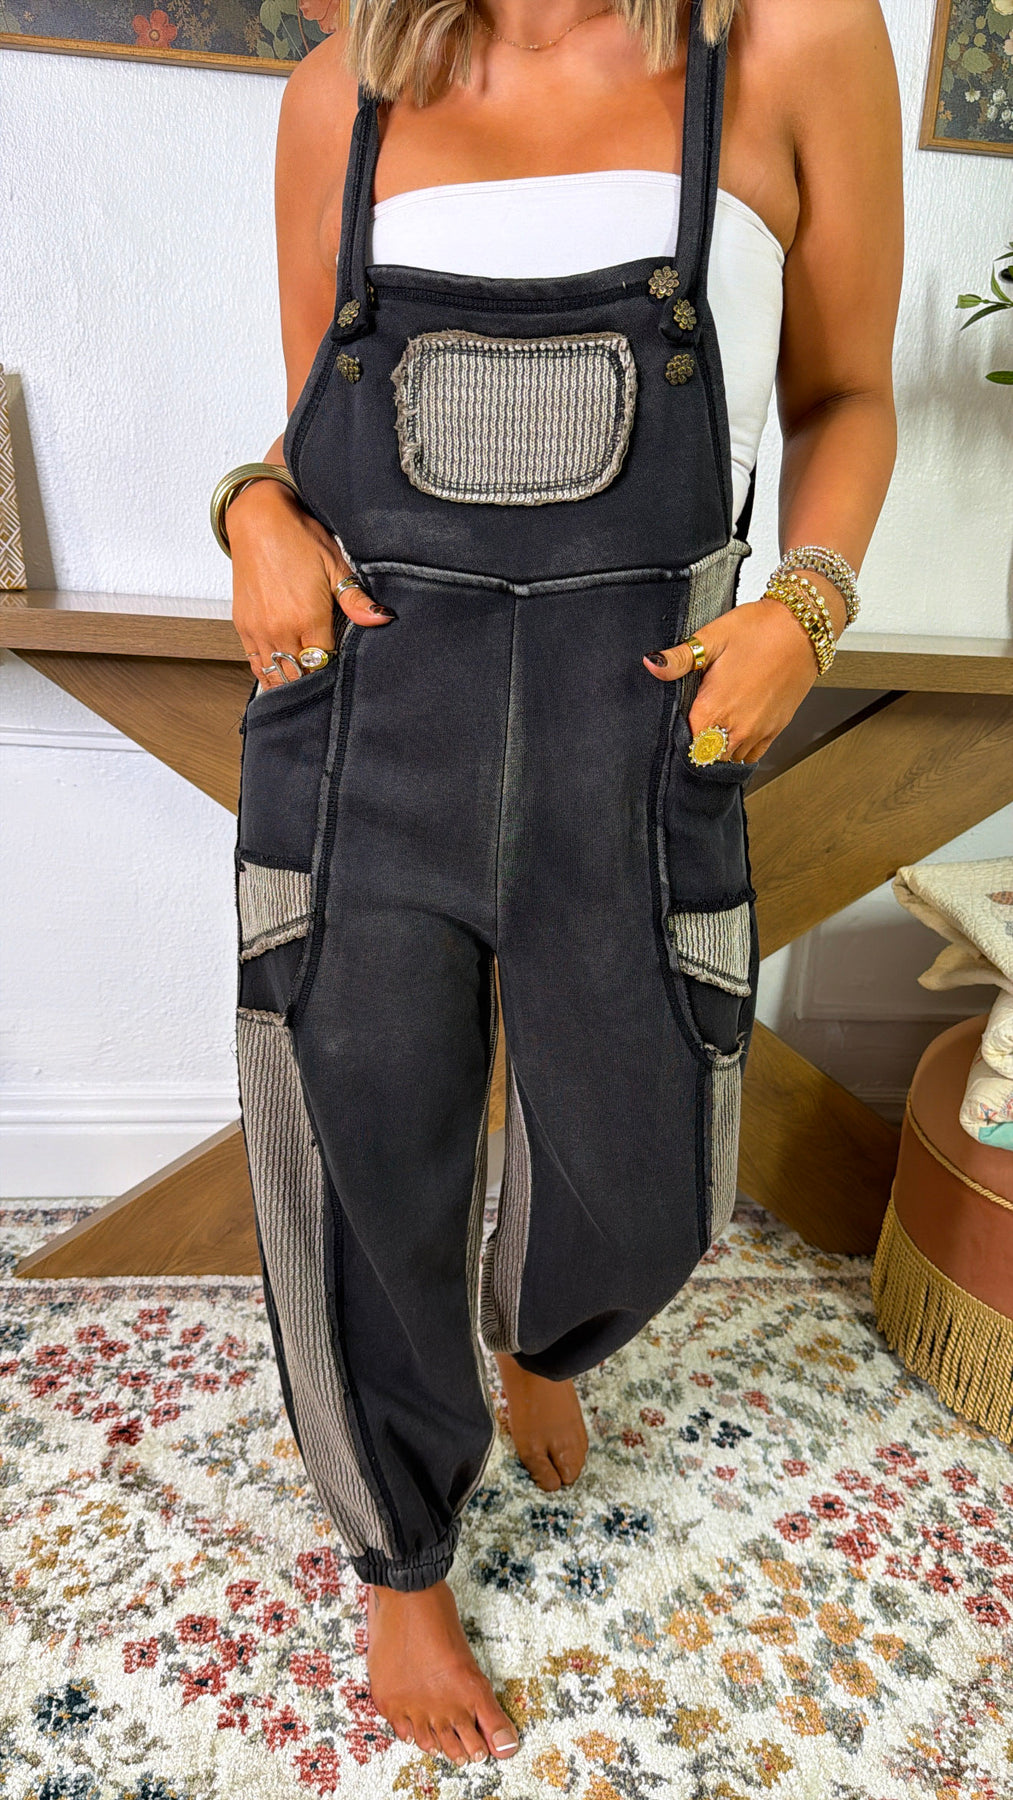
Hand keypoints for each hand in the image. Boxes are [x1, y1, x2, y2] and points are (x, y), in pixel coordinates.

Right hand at [227, 477, 394, 688]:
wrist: (258, 519)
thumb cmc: (299, 538)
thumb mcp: (336, 566)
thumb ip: (356, 600)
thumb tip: (383, 618)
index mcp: (307, 618)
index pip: (324, 665)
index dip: (334, 668)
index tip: (342, 664)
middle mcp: (279, 629)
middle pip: (299, 676)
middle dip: (313, 679)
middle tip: (326, 675)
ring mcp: (258, 630)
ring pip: (275, 675)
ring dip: (291, 680)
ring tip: (305, 677)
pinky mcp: (242, 626)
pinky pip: (255, 664)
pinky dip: (269, 671)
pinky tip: (283, 670)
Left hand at [642, 596, 825, 762]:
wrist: (802, 627)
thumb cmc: (760, 629)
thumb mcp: (712, 637)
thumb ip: (679, 658)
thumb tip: (651, 664)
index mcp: (714, 708)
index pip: (686, 746)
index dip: (678, 743)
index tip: (675, 733)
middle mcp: (737, 727)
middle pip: (707, 759)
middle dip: (696, 753)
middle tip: (691, 736)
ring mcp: (758, 731)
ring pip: (730, 760)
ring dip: (718, 754)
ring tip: (710, 737)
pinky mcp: (775, 728)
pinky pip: (753, 756)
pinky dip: (740, 753)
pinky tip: (732, 739)